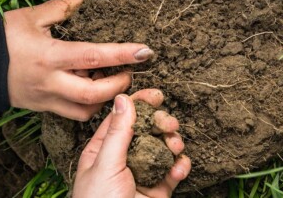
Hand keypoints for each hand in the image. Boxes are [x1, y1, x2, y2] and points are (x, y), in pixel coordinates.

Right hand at [3, 0, 154, 120]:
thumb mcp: (31, 16)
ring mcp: (46, 99)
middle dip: (119, 86)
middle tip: (129, 72)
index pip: (94, 57)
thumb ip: (64, 5)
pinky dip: (87, 104)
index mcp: (49, 55)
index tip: (146, 52)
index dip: (123, 55)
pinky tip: (88, 87)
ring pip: (85, 110)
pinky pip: (71, 113)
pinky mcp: (42, 108)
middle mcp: (50, 82)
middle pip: (95, 94)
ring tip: (108, 79)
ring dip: (104, 98)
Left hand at [73, 90, 190, 197]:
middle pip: (146, 131)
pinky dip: (179, 166)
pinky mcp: (158, 191)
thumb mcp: (106, 165)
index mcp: (102, 151)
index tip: (156, 95)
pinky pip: (172, 172)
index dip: (139, 104)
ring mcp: (141, 175)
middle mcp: (122, 160)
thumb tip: (123, 98)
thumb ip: (118, 132)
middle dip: (160, 124)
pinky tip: (180, 166)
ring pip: (162, 149)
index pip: (122, 119)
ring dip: (172, 144)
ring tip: (175, 147)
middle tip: (169, 124)